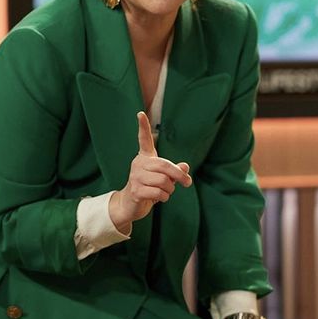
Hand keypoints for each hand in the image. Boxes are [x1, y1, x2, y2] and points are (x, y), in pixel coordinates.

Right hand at [109, 112, 191, 231]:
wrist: (130, 205)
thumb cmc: (148, 189)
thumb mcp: (163, 179)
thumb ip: (174, 172)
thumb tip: (185, 167)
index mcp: (144, 158)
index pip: (143, 140)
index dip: (143, 127)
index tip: (140, 113)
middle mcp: (138, 164)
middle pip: (165, 166)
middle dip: (180, 176)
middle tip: (188, 183)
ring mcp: (135, 177)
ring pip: (164, 181)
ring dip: (170, 190)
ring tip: (166, 192)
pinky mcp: (135, 191)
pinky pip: (158, 193)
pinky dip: (164, 197)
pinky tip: (160, 198)